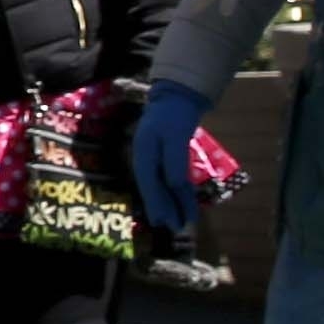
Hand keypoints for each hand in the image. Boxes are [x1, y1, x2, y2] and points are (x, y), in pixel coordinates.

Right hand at [128, 85, 210, 237]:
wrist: (177, 95)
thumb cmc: (175, 115)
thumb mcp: (175, 137)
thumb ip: (174, 163)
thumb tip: (174, 188)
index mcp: (143, 154)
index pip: (150, 185)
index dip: (159, 205)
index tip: (168, 223)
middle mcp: (144, 159)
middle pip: (152, 188)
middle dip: (164, 208)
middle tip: (175, 228)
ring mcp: (151, 158)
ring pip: (159, 186)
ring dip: (170, 203)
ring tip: (178, 221)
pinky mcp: (162, 157)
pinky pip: (166, 179)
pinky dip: (175, 192)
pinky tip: (180, 201)